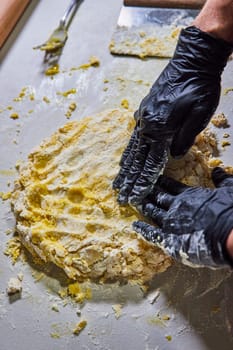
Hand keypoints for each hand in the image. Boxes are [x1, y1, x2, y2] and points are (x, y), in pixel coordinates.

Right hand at [113, 26, 231, 204]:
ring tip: (117, 181)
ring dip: (125, 167)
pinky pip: (133, 136)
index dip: (143, 182)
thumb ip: (185, 138)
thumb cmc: (199, 88)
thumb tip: (173, 156)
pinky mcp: (144, 110)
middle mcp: (147, 125)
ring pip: (132, 148)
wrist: (191, 61)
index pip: (151, 163)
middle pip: (136, 159)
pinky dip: (128, 151)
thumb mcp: (199, 115)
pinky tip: (125, 157)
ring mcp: (143, 117)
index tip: (135, 197)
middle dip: (129, 180)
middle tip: (120, 196)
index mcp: (161, 129)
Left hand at [133, 167, 232, 267]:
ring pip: (152, 213)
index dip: (161, 182)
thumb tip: (218, 170)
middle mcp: (176, 207)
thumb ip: (222, 179)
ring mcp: (171, 223)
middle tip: (137, 188)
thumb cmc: (230, 212)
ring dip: (144, 207)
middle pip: (157, 198)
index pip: (170, 186)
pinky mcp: (169, 240)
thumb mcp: (229, 189)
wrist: (230, 235)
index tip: (153, 178)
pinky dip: (143, 230)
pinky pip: (152, 234)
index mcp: (189, 195)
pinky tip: (134, 226)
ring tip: (134, 202)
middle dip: (147, 193)